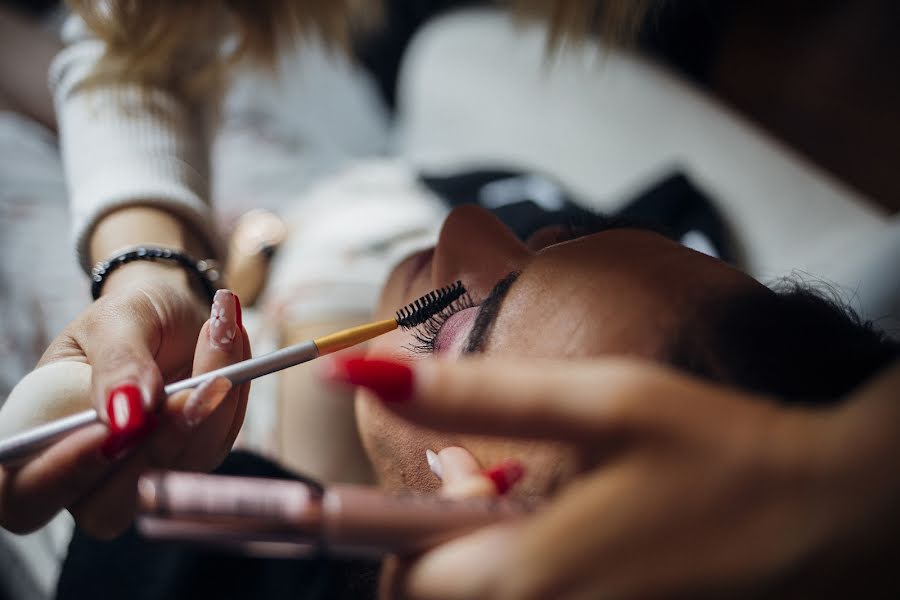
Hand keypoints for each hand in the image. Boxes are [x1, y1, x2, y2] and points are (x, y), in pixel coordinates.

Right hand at [0, 278, 249, 537]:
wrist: (174, 307)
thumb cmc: (131, 313)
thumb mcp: (117, 320)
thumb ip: (117, 364)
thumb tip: (125, 415)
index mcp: (38, 435)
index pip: (26, 492)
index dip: (64, 476)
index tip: (114, 428)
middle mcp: (83, 472)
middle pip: (109, 508)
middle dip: (160, 445)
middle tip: (199, 381)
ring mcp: (139, 475)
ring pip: (175, 477)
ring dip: (211, 406)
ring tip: (218, 332)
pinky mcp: (189, 462)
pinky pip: (215, 447)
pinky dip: (230, 397)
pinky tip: (229, 347)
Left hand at [332, 356, 899, 598]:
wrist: (830, 514)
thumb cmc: (725, 454)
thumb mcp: (603, 402)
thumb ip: (480, 394)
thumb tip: (367, 374)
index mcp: (535, 575)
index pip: (403, 577)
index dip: (397, 522)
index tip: (440, 471)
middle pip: (440, 593)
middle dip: (442, 533)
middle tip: (492, 470)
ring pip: (487, 598)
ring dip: (485, 547)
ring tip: (538, 490)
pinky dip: (529, 565)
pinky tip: (572, 524)